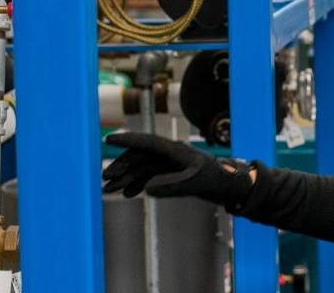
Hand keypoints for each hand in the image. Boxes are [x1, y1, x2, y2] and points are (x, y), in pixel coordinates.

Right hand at [102, 132, 254, 210]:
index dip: (127, 140)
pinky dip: (137, 184)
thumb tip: (147, 189)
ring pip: (142, 168)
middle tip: (106, 178)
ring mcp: (169, 163)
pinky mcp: (171, 173)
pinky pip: (149, 176)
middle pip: (140, 156)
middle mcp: (170, 154)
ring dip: (126, 178)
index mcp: (175, 149)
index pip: (147, 142)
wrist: (228, 186)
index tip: (109, 139)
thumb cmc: (214, 180)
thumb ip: (171, 186)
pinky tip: (127, 193)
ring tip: (110, 190)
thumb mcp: (193, 183)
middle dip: (121, 166)